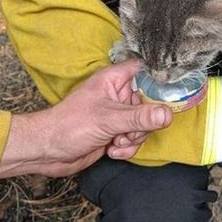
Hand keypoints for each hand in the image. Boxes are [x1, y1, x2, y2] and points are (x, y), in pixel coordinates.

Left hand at [0, 59, 172, 178]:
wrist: (46, 152)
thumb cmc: (68, 126)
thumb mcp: (108, 119)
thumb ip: (139, 117)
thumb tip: (167, 115)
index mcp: (114, 80)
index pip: (145, 69)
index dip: (161, 77)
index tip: (174, 92)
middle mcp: (118, 95)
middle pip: (151, 103)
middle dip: (145, 122)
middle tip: (131, 130)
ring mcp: (117, 115)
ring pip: (144, 124)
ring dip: (134, 138)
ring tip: (117, 142)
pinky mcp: (115, 133)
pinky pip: (134, 139)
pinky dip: (126, 148)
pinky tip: (112, 150)